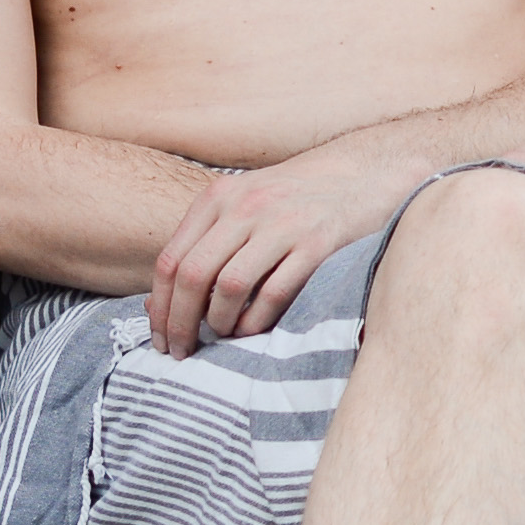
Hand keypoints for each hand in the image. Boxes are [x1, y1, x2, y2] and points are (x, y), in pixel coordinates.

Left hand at [146, 137, 426, 353]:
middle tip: (181, 352)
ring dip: (220, 324)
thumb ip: (204, 247)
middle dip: (180, 324)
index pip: (170, 261)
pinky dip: (258, 321)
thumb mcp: (243, 207)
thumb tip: (158, 307)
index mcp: (219, 198)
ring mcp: (282, 224)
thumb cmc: (296, 199)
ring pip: (229, 287)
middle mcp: (245, 207)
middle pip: (193, 277)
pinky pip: (274, 294)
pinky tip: (255, 330)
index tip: (160, 338)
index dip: (160, 308)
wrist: (365, 172)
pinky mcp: (317, 243)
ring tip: (224, 336)